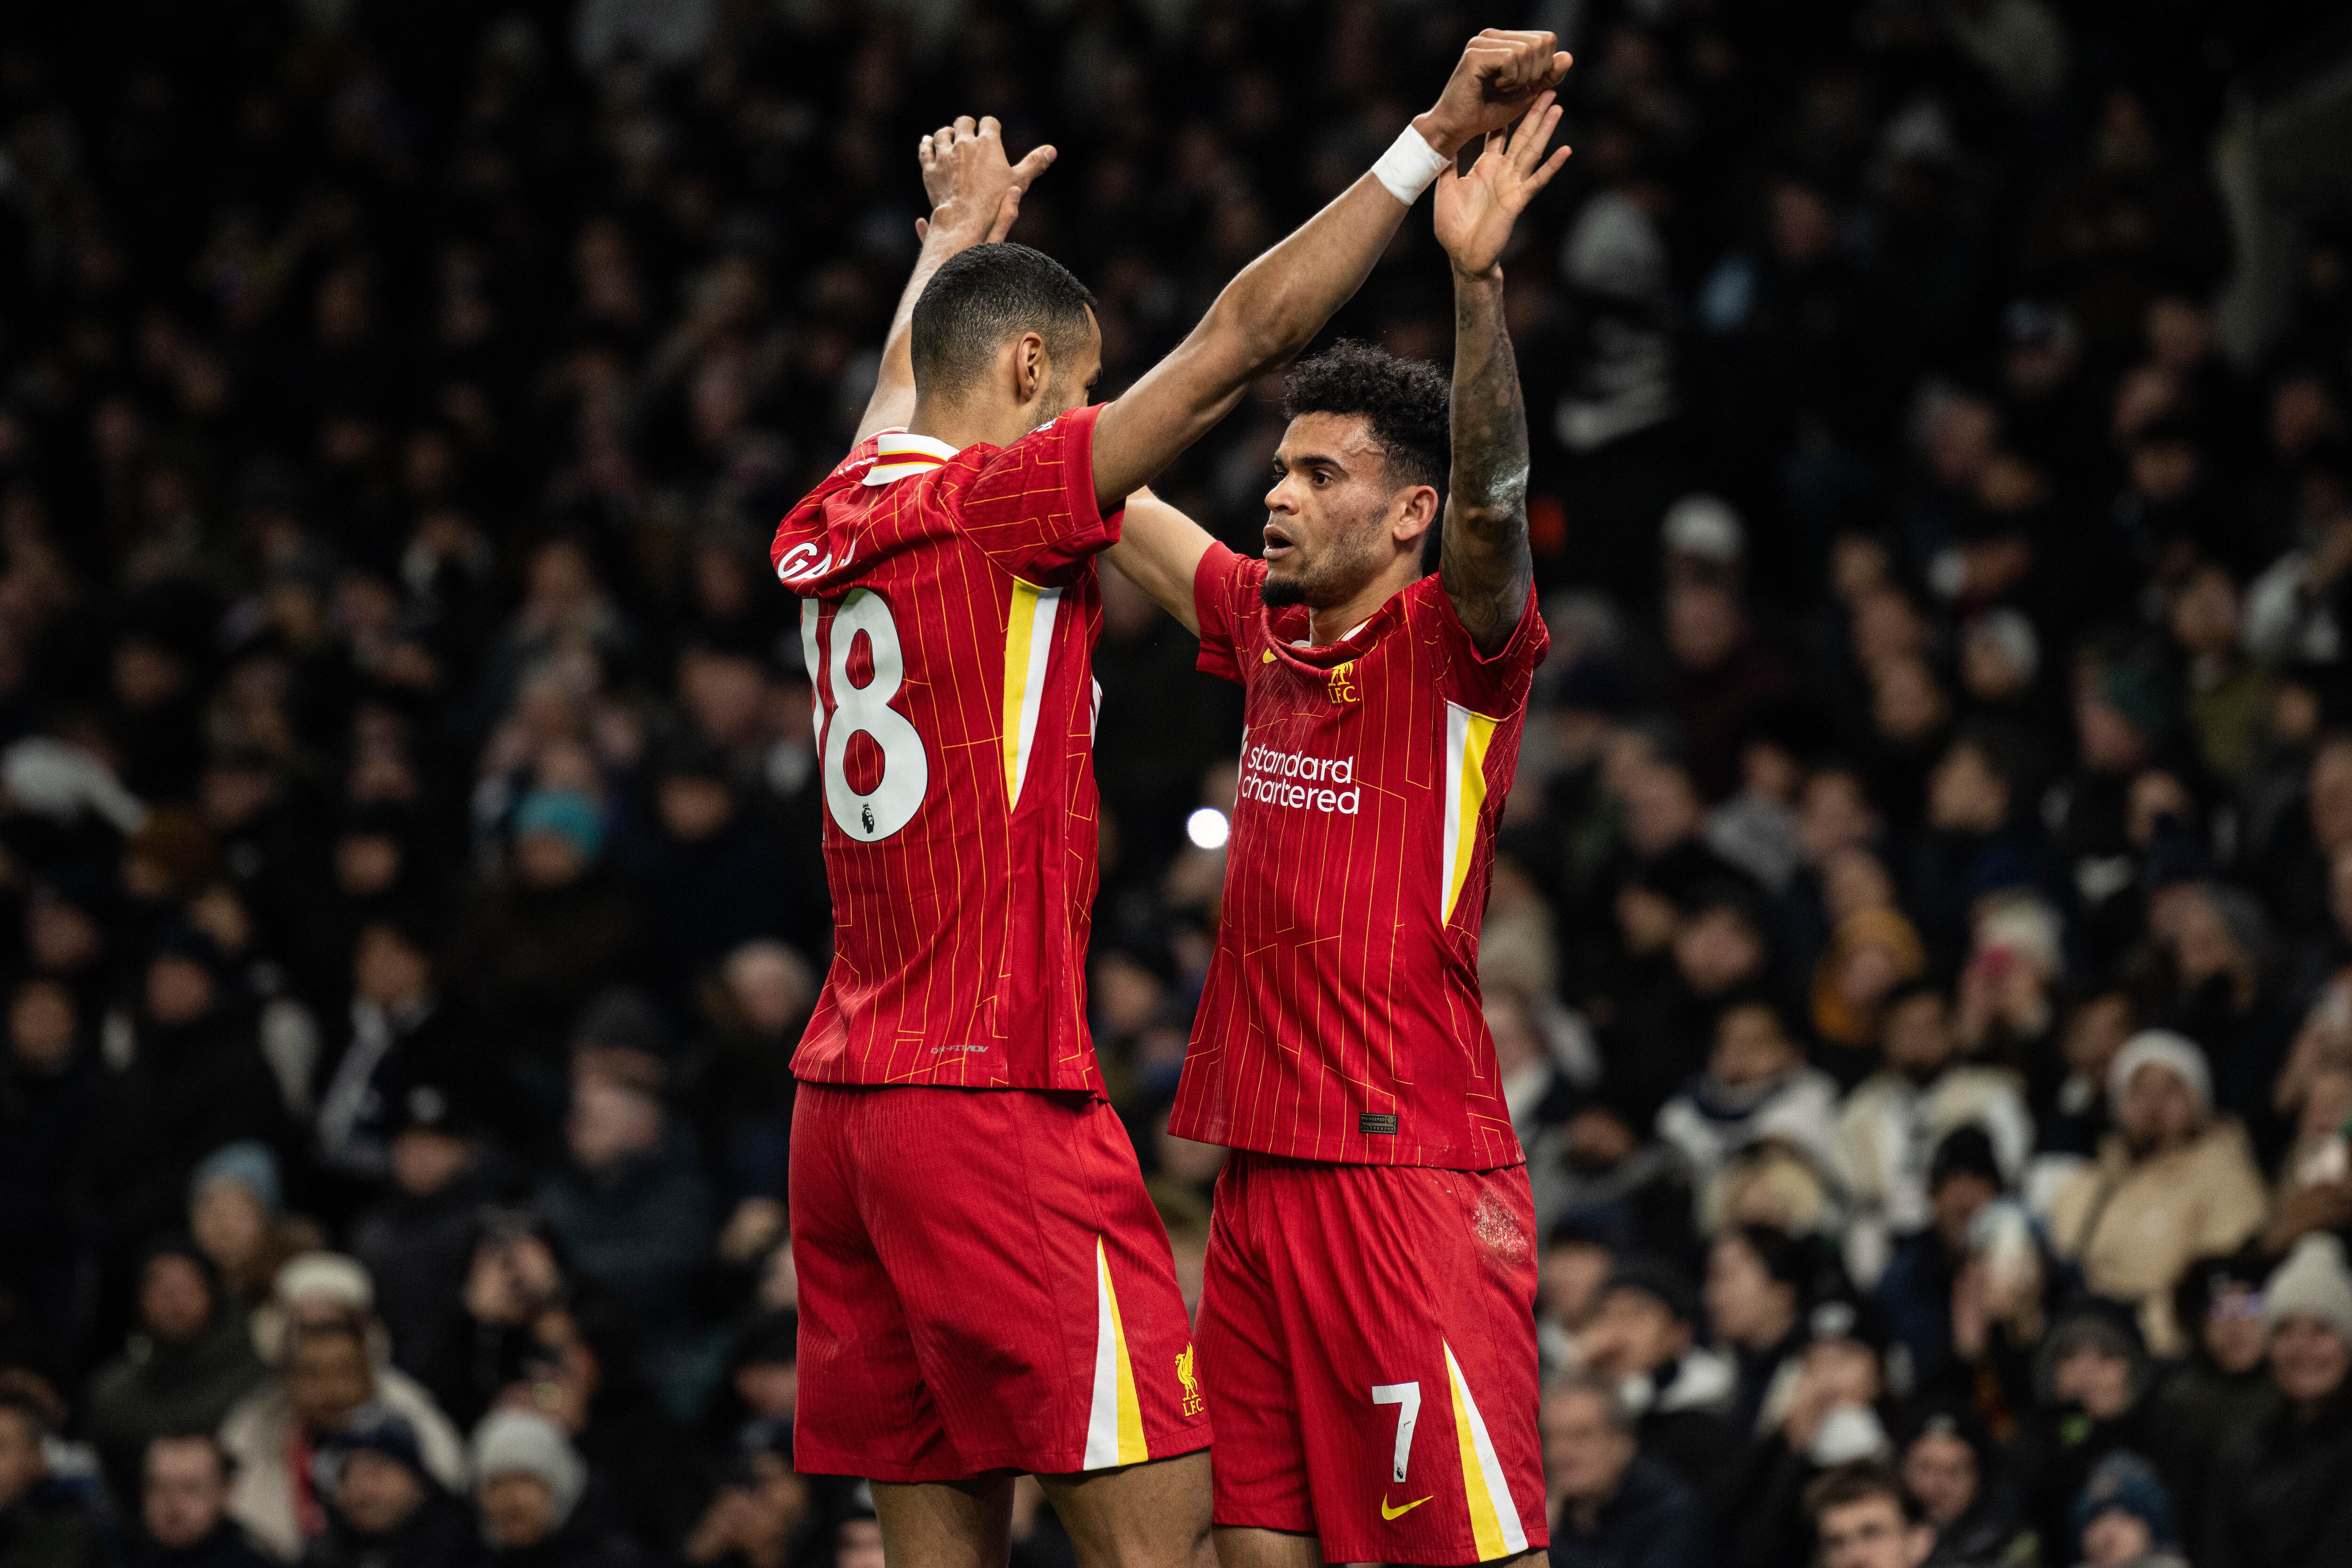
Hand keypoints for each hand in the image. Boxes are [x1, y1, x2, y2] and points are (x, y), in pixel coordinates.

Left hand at [912, 115, 1055, 247]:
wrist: (965, 218)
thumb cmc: (995, 201)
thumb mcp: (1019, 181)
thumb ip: (1034, 163)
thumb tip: (1053, 150)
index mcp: (988, 142)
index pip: (989, 122)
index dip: (990, 127)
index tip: (991, 133)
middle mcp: (964, 143)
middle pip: (963, 122)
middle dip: (967, 126)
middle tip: (969, 135)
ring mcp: (945, 154)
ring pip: (942, 133)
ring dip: (946, 134)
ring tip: (949, 139)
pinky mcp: (930, 168)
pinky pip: (926, 149)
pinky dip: (927, 144)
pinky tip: (929, 143)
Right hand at [1418, 30, 1571, 155]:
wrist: (1458, 127)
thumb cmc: (1488, 111)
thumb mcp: (1526, 93)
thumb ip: (1547, 75)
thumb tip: (1567, 56)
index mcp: (1504, 40)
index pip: (1546, 40)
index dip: (1546, 66)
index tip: (1526, 84)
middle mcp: (1492, 36)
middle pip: (1540, 42)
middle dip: (1535, 72)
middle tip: (1513, 88)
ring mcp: (1482, 42)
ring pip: (1527, 50)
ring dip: (1521, 77)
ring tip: (1502, 88)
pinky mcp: (1475, 55)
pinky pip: (1511, 59)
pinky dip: (1510, 78)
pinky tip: (1495, 86)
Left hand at [1433, 94, 1569, 275]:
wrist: (1462, 256)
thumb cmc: (1453, 226)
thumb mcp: (1445, 189)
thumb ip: (1448, 165)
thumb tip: (1442, 141)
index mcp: (1485, 167)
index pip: (1499, 134)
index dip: (1506, 114)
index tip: (1512, 90)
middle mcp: (1502, 172)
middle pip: (1521, 135)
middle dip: (1533, 112)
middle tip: (1546, 88)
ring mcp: (1512, 184)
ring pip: (1532, 151)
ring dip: (1545, 130)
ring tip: (1557, 107)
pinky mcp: (1518, 200)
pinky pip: (1538, 180)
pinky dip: (1552, 166)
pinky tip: (1566, 150)